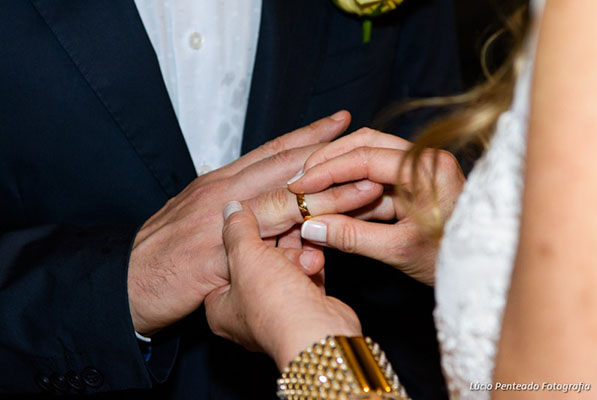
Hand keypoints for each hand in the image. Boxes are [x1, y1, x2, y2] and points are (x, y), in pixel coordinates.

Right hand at [127, 111, 352, 334]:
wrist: (127, 284)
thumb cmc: (166, 251)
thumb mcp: (201, 218)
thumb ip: (239, 210)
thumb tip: (278, 213)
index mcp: (218, 182)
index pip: (271, 152)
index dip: (306, 135)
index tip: (338, 123)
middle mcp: (219, 194)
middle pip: (282, 168)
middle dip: (327, 154)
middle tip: (362, 143)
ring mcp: (216, 223)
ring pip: (280, 202)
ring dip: (327, 196)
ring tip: (364, 189)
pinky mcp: (213, 257)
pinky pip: (261, 249)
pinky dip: (295, 245)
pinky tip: (324, 242)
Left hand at [205, 203, 360, 369]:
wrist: (317, 333)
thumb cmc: (273, 303)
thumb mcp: (246, 256)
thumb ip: (238, 229)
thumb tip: (232, 209)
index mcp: (220, 309)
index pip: (224, 264)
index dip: (241, 239)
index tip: (254, 219)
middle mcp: (246, 315)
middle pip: (257, 265)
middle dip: (275, 246)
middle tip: (284, 229)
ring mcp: (277, 315)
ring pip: (283, 270)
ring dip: (296, 254)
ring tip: (305, 246)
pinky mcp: (304, 313)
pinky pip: (304, 280)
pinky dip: (311, 266)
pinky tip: (317, 253)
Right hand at [288, 128, 464, 284]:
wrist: (485, 273)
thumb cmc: (453, 260)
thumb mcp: (399, 251)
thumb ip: (352, 236)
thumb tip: (310, 227)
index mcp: (426, 167)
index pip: (365, 156)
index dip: (327, 169)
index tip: (299, 184)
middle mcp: (423, 160)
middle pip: (365, 145)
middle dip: (330, 162)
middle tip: (300, 179)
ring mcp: (419, 172)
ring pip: (369, 162)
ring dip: (339, 176)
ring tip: (311, 190)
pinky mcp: (413, 187)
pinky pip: (376, 182)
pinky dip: (352, 192)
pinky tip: (332, 204)